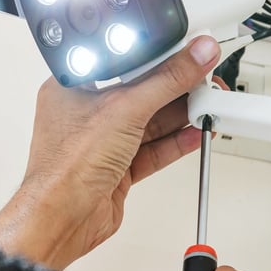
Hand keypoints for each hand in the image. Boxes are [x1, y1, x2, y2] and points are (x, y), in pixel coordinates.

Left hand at [0, 36, 220, 270]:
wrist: (63, 219)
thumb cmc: (66, 165)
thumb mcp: (125, 109)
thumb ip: (167, 80)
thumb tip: (195, 55)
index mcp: (75, 86)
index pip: (123, 61)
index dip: (156, 54)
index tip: (186, 50)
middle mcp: (87, 112)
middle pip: (141, 91)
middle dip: (175, 87)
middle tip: (204, 80)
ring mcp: (103, 141)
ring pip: (149, 122)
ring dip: (180, 115)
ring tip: (207, 105)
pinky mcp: (118, 167)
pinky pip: (152, 149)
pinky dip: (174, 142)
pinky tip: (195, 134)